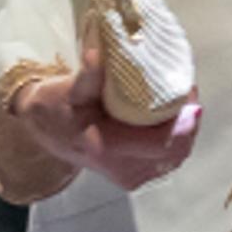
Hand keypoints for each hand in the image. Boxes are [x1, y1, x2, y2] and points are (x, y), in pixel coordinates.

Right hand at [7, 67, 204, 192]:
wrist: (42, 131)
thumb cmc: (55, 107)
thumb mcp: (68, 89)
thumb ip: (88, 75)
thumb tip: (97, 55)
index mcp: (106, 148)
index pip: (162, 142)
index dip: (184, 118)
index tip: (187, 90)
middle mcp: (121, 169)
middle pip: (176, 151)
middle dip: (188, 122)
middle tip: (187, 92)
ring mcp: (129, 177)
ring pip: (175, 157)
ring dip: (183, 130)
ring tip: (180, 102)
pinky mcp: (133, 177)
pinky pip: (166, 160)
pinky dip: (174, 139)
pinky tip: (170, 119)